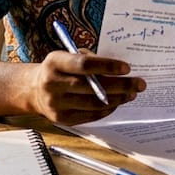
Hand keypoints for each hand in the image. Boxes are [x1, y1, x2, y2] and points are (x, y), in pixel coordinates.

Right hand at [29, 49, 144, 124]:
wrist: (35, 90)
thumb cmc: (60, 69)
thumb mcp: (69, 55)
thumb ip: (90, 60)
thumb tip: (120, 70)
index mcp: (54, 62)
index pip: (84, 65)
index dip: (107, 66)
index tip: (127, 67)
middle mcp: (52, 84)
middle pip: (92, 87)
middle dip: (120, 85)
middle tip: (139, 83)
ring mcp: (56, 104)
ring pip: (93, 103)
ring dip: (117, 99)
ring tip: (131, 94)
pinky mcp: (62, 119)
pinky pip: (90, 115)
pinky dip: (107, 109)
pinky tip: (117, 102)